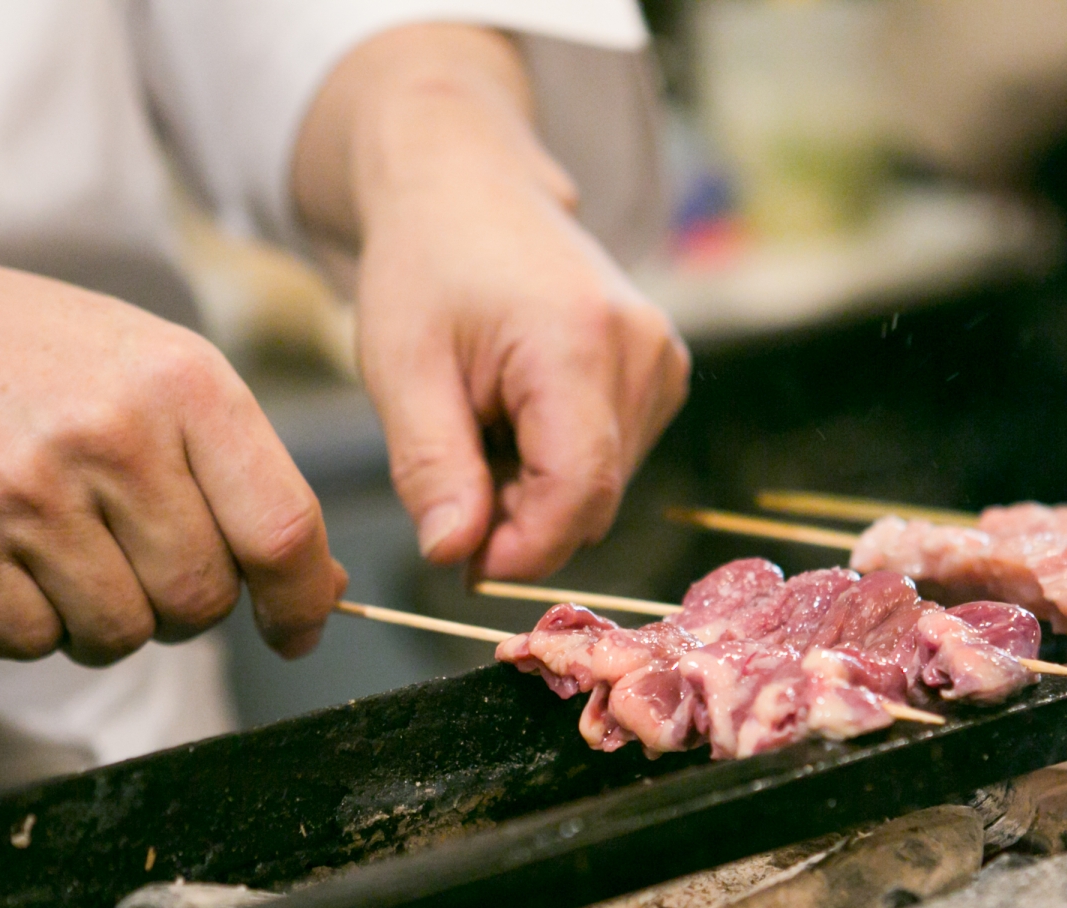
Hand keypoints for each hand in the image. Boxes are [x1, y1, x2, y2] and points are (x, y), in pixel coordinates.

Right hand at [0, 195, 345, 664]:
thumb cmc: (41, 364)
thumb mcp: (161, 373)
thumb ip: (247, 474)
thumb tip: (318, 588)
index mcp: (185, 383)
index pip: (282, 529)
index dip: (300, 599)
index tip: (298, 627)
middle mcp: (109, 432)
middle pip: (200, 600)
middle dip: (185, 605)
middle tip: (141, 558)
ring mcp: (21, 490)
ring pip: (120, 635)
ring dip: (106, 618)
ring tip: (69, 547)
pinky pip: (31, 644)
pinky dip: (30, 624)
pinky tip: (9, 556)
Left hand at [294, 25, 689, 580]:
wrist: (467, 185)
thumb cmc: (426, 265)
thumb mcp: (402, 369)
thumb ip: (431, 469)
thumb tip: (453, 558)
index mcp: (580, 343)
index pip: (576, 494)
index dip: (521, 550)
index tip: (462, 564)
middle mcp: (643, 352)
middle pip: (592, 499)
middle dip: (520, 521)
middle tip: (452, 483)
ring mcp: (663, 361)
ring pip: (603, 489)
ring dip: (536, 492)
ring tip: (482, 429)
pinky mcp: (664, 372)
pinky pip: (614, 460)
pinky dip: (559, 464)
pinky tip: (517, 418)